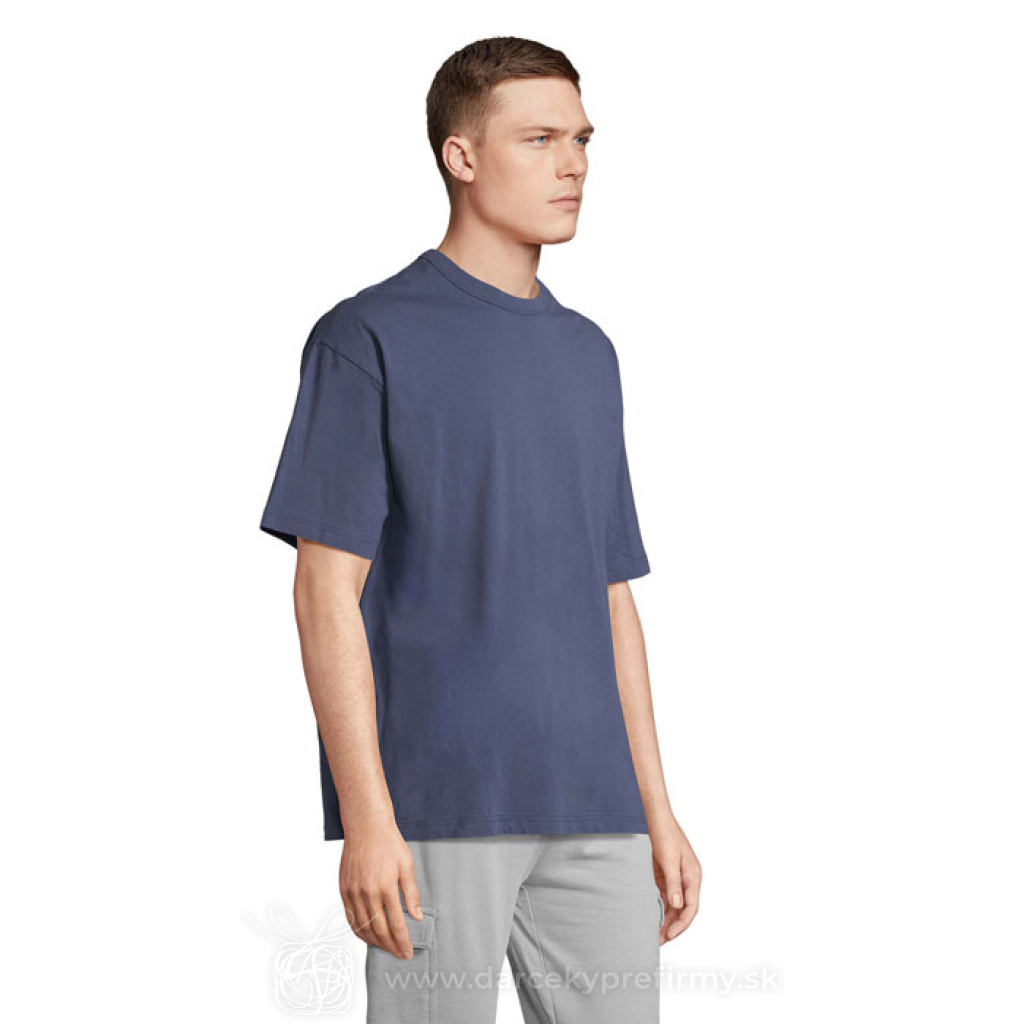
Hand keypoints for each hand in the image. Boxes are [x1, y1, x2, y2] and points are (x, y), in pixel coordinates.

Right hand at [338, 818, 422, 959]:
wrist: (366, 826)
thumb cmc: (389, 843)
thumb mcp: (407, 865)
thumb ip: (411, 893)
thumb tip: (417, 916)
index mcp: (386, 887)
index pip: (396, 925)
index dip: (402, 943)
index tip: (407, 953)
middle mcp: (367, 893)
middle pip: (379, 931)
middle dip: (390, 946)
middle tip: (399, 954)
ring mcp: (353, 892)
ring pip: (363, 927)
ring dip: (374, 942)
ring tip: (385, 947)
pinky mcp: (344, 889)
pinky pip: (350, 917)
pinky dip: (358, 931)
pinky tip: (367, 935)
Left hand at [650, 815, 700, 944]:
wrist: (655, 816)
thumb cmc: (665, 833)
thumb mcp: (668, 859)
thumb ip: (673, 882)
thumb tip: (678, 905)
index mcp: (693, 876)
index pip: (691, 907)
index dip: (682, 925)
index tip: (670, 936)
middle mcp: (687, 879)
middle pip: (683, 910)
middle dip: (673, 926)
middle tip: (659, 940)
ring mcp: (676, 877)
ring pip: (673, 905)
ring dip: (665, 919)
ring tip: (653, 933)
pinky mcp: (665, 874)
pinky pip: (664, 896)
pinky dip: (659, 907)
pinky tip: (650, 916)